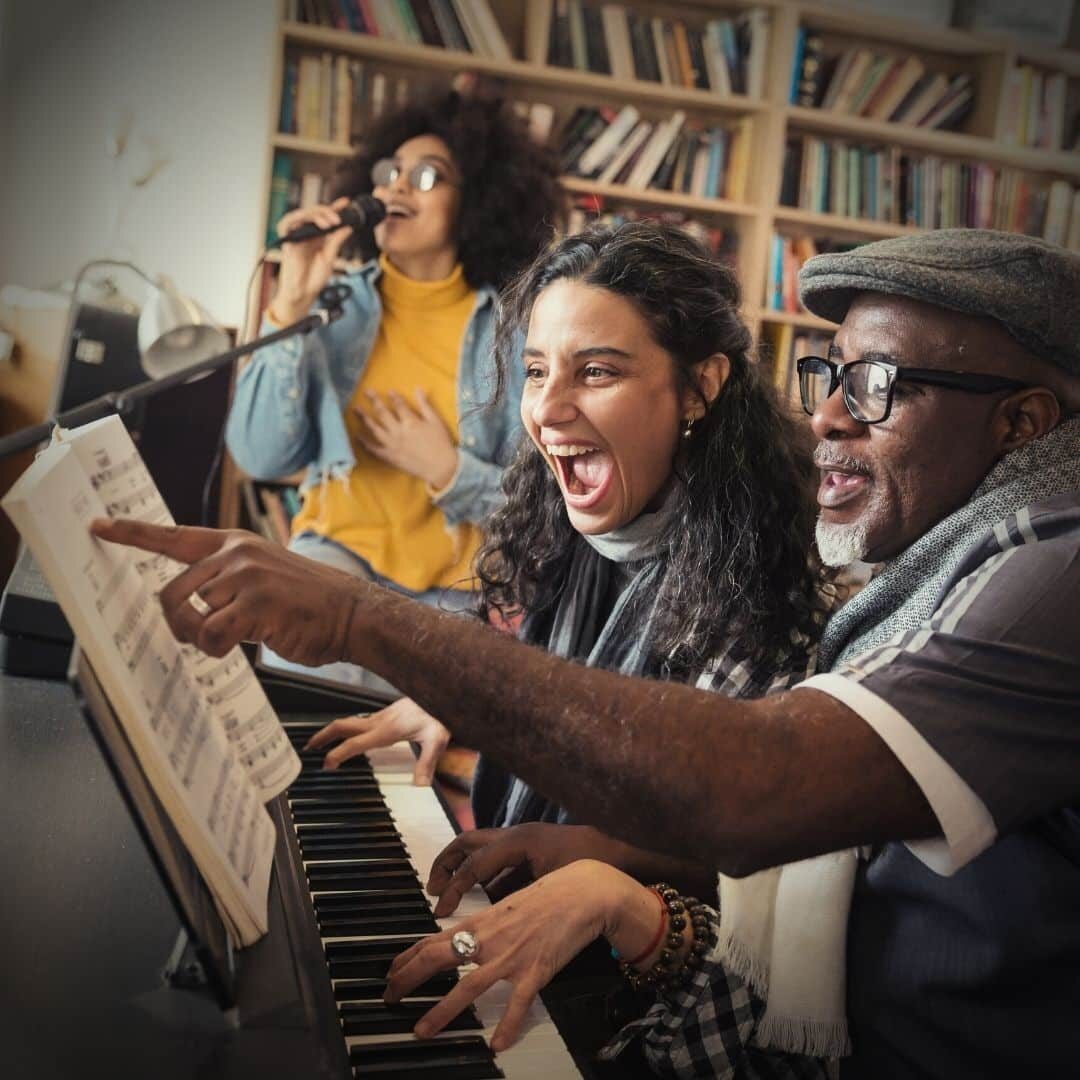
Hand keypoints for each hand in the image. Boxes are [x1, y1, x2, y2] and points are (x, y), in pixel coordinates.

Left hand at [88, 520, 359, 664]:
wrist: (351, 613)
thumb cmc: (308, 604)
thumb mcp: (264, 577)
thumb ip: (227, 583)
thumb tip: (192, 609)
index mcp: (235, 544)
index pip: (175, 537)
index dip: (133, 534)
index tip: (98, 527)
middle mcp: (236, 554)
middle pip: (172, 591)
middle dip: (180, 623)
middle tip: (202, 636)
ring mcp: (246, 576)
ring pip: (190, 615)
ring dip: (205, 638)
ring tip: (235, 637)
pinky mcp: (255, 603)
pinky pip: (211, 634)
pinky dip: (218, 648)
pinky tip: (242, 643)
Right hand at [272, 197, 352, 322]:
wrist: (304, 293)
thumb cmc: (314, 278)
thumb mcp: (330, 257)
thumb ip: (337, 240)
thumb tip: (349, 227)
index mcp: (318, 237)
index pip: (325, 217)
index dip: (335, 208)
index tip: (346, 202)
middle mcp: (306, 233)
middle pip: (314, 213)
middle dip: (328, 211)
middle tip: (339, 219)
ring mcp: (297, 235)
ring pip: (303, 214)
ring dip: (317, 214)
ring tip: (330, 222)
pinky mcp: (287, 239)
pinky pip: (289, 222)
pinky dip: (302, 218)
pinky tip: (315, 224)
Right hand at [304, 698, 449, 784]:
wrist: (441, 691)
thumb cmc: (439, 714)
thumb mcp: (437, 739)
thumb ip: (428, 761)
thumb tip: (420, 785)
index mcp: (386, 729)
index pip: (356, 742)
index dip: (339, 753)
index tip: (326, 765)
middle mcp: (379, 721)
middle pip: (343, 725)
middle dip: (323, 736)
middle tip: (308, 748)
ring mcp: (381, 716)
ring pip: (349, 722)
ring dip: (332, 731)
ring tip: (320, 743)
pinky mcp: (386, 714)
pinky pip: (359, 721)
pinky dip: (347, 729)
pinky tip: (349, 736)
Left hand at [353, 389, 458, 489]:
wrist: (441, 467)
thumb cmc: (441, 443)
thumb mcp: (435, 421)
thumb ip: (425, 405)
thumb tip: (418, 389)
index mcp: (410, 422)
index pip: (399, 405)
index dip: (394, 397)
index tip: (389, 391)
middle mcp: (398, 431)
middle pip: (383, 413)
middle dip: (374, 401)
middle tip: (366, 392)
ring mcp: (392, 444)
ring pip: (375, 429)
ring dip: (364, 418)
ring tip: (356, 410)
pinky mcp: (390, 457)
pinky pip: (374, 449)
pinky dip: (365, 443)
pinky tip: (357, 436)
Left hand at [386, 860, 653, 1051]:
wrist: (583, 891)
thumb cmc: (548, 895)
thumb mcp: (509, 905)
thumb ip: (487, 924)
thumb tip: (468, 938)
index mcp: (482, 921)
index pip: (434, 938)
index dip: (408, 957)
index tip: (391, 972)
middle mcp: (490, 938)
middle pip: (438, 958)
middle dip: (409, 979)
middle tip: (389, 998)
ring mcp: (511, 956)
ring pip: (468, 987)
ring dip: (441, 1010)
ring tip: (421, 1031)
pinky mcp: (536, 970)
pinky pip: (518, 1004)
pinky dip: (507, 1025)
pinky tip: (497, 1044)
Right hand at [427, 823, 623, 917]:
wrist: (623, 850)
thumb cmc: (592, 864)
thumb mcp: (552, 886)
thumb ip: (521, 901)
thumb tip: (493, 922)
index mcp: (518, 840)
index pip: (473, 863)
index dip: (453, 887)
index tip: (439, 909)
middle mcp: (516, 836)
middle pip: (467, 843)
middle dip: (446, 865)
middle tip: (433, 889)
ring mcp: (524, 842)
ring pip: (482, 851)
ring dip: (465, 871)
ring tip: (451, 896)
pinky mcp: (533, 852)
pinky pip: (502, 863)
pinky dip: (488, 879)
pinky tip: (485, 902)